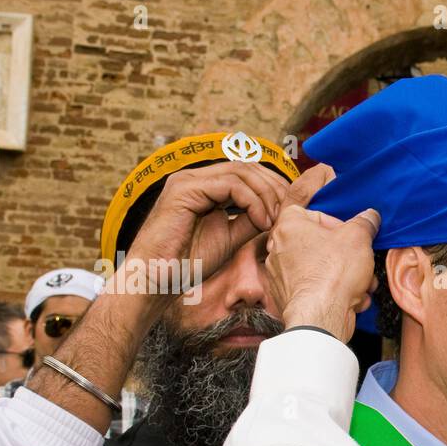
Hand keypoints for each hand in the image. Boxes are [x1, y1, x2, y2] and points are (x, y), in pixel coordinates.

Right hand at [126, 160, 292, 296]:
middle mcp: (195, 178)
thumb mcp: (230, 238)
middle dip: (274, 186)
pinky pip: (230, 185)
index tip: (290, 208)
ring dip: (265, 195)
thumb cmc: (188, 263)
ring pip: (240, 171)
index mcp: (204, 186)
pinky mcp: (184, 189)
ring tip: (274, 220)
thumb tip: (276, 211)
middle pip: (246, 166)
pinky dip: (252, 201)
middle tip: (290, 210)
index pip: (246, 172)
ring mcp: (187, 180)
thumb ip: (250, 220)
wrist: (156, 278)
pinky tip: (261, 222)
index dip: (272, 186)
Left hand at [264, 205, 379, 341]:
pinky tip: (352, 300)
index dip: (335, 222)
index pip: (311, 213)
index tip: (350, 234)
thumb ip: (365, 223)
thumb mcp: (359, 238)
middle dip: (345, 255)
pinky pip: (315, 289)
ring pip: (319, 269)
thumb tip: (370, 217)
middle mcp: (279, 250)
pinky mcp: (289, 299)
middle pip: (318, 244)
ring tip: (362, 284)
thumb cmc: (333, 273)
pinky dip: (333, 293)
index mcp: (289, 227)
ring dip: (344, 276)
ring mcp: (281, 276)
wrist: (321, 315)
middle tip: (360, 261)